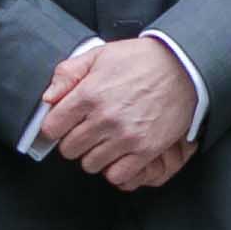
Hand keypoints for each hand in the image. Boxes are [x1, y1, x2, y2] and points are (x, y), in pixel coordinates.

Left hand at [38, 37, 195, 190]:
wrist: (183, 67)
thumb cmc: (141, 60)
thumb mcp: (99, 54)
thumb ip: (68, 74)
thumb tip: (48, 98)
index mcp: (89, 94)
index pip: (52, 127)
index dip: (55, 125)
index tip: (64, 124)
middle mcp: (105, 118)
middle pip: (69, 149)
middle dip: (74, 141)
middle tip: (86, 131)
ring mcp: (126, 136)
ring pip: (90, 164)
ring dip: (93, 155)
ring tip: (104, 142)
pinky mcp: (146, 149)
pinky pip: (117, 175)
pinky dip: (115, 168)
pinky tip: (119, 154)